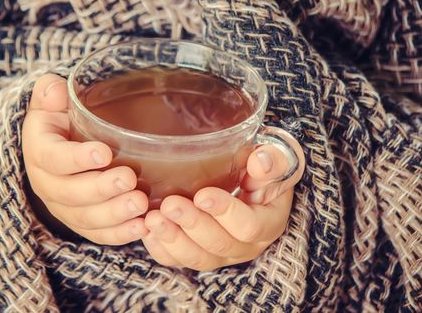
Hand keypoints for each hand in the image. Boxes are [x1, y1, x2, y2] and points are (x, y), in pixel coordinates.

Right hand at [22, 74, 148, 244]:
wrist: (61, 148)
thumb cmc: (63, 121)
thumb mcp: (53, 102)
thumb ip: (51, 93)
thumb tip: (55, 88)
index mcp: (40, 151)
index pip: (53, 158)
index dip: (76, 158)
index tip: (104, 152)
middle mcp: (47, 184)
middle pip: (70, 193)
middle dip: (100, 189)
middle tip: (129, 179)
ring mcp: (64, 207)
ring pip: (85, 218)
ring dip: (113, 213)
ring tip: (140, 204)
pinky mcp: (82, 222)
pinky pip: (98, 234)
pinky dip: (119, 234)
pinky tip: (142, 227)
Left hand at [142, 143, 304, 270]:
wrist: (250, 181)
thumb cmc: (261, 169)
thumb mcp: (276, 160)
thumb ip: (272, 162)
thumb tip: (259, 162)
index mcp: (267, 223)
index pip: (248, 226)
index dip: (225, 212)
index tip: (202, 195)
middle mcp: (245, 245)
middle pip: (218, 244)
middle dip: (192, 224)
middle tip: (169, 205)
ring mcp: (221, 254)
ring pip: (196, 258)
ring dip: (172, 239)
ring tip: (152, 219)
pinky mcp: (199, 255)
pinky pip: (177, 261)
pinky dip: (160, 248)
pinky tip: (145, 230)